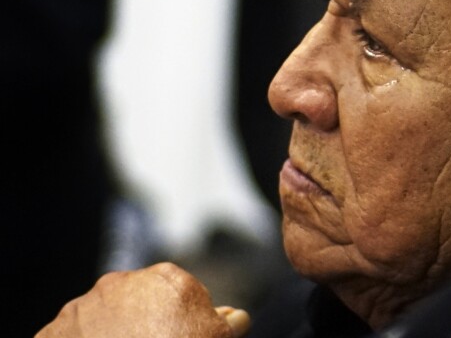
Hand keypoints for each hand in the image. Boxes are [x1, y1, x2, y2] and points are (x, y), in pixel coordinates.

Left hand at [35, 262, 250, 337]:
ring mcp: (85, 306)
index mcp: (169, 278)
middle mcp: (124, 282)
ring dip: (111, 333)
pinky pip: (72, 336)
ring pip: (103, 317)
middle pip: (140, 301)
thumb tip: (236, 316)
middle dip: (145, 321)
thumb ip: (228, 322)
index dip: (185, 320)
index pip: (181, 294)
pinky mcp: (56, 330)